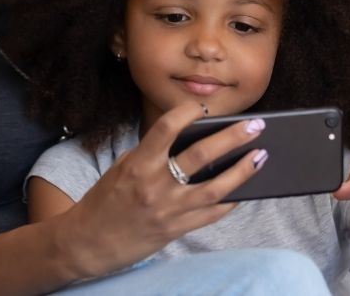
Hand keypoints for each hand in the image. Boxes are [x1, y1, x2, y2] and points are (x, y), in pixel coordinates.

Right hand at [59, 102, 267, 276]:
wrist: (87, 242)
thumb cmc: (105, 200)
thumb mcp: (123, 168)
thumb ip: (152, 154)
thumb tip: (191, 139)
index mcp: (138, 164)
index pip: (167, 129)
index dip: (188, 112)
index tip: (204, 106)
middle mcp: (154, 185)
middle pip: (201, 155)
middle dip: (232, 137)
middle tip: (256, 125)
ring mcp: (168, 209)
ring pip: (215, 188)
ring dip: (242, 170)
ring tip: (261, 155)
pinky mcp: (176, 229)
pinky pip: (211, 214)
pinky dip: (231, 200)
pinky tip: (246, 189)